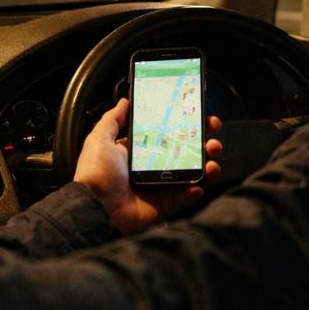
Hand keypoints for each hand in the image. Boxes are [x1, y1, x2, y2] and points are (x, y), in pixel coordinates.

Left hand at [74, 97, 222, 235]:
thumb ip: (113, 119)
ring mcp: (162, 186)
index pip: (170, 134)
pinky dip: (197, 189)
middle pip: (187, 151)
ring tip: (212, 158)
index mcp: (141, 151)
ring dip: (208, 164)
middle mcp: (154, 166)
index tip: (201, 116)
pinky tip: (199, 183)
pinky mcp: (166, 204)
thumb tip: (125, 101)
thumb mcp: (100, 139)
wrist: (95, 208)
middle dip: (205, 142)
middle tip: (212, 136)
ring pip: (193, 173)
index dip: (187, 125)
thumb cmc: (96, 174)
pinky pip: (187, 196)